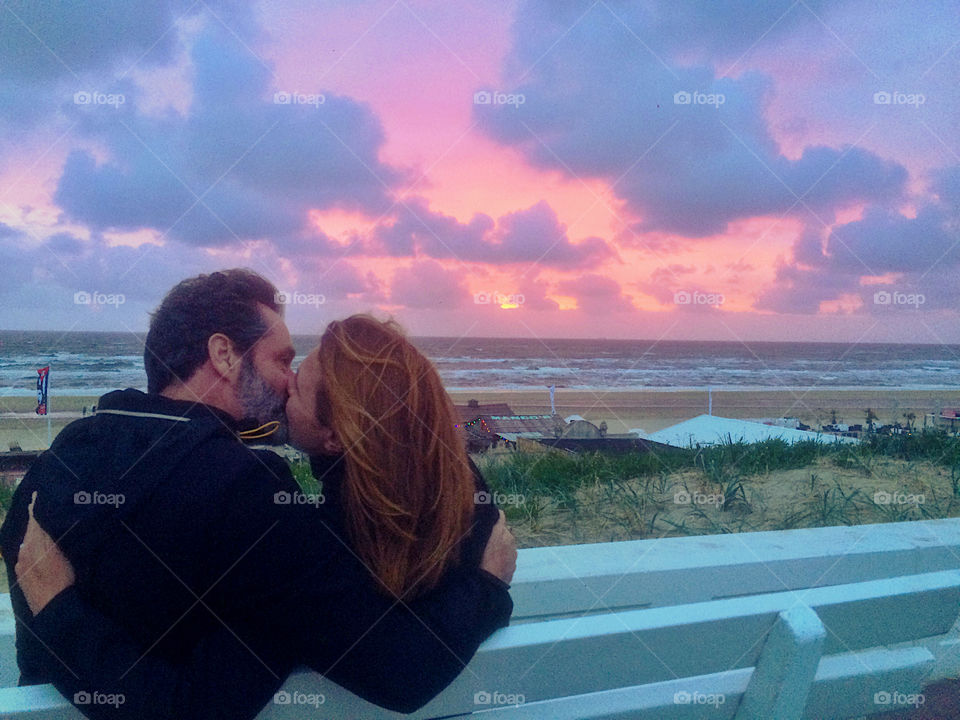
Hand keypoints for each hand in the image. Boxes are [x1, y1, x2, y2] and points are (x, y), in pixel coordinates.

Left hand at [15, 492, 75, 614]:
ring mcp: (21, 564)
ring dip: (33, 533)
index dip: (35, 507)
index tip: (37, 494)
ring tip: (43, 526)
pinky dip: (31, 546)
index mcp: (34, 544)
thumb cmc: (63, 579)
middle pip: (29, 531)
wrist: (53, 608)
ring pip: (27, 542)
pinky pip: (25, 554)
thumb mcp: (61, 554)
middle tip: (42, 507)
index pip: (34, 520)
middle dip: (34, 519)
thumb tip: (44, 519)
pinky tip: (38, 548)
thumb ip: (51, 536)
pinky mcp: (22, 574)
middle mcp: (24, 552)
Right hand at [480, 510, 516, 584]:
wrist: (487, 584)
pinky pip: (509, 556)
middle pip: (505, 531)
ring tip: (491, 554)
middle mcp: (509, 539)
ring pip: (508, 544)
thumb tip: (483, 523)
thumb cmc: (477, 561)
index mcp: (499, 531)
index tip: (490, 517)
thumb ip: (479, 531)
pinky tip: (496, 563)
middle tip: (487, 540)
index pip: (500, 516)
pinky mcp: (514, 563)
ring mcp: (513, 552)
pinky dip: (504, 557)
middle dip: (498, 533)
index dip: (495, 516)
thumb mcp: (473, 543)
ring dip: (502, 545)